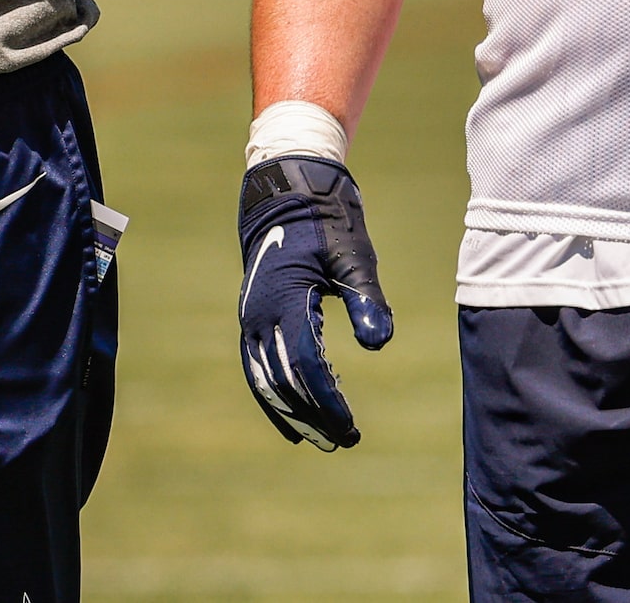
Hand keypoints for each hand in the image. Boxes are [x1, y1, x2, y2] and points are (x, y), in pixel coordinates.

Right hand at [237, 155, 392, 449]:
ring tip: (321, 440)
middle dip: (313, 416)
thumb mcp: (353, 255)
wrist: (285, 190)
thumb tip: (379, 344)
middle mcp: (259, 314)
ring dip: (292, 412)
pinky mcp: (252, 317)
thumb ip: (366, 299)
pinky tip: (292, 420)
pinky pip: (256, 367)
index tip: (350, 428)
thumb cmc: (327, 220)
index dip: (328, 401)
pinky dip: (272, 396)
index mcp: (285, 299)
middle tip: (344, 441)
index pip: (306, 366)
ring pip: (265, 380)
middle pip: (283, 381)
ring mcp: (250, 317)